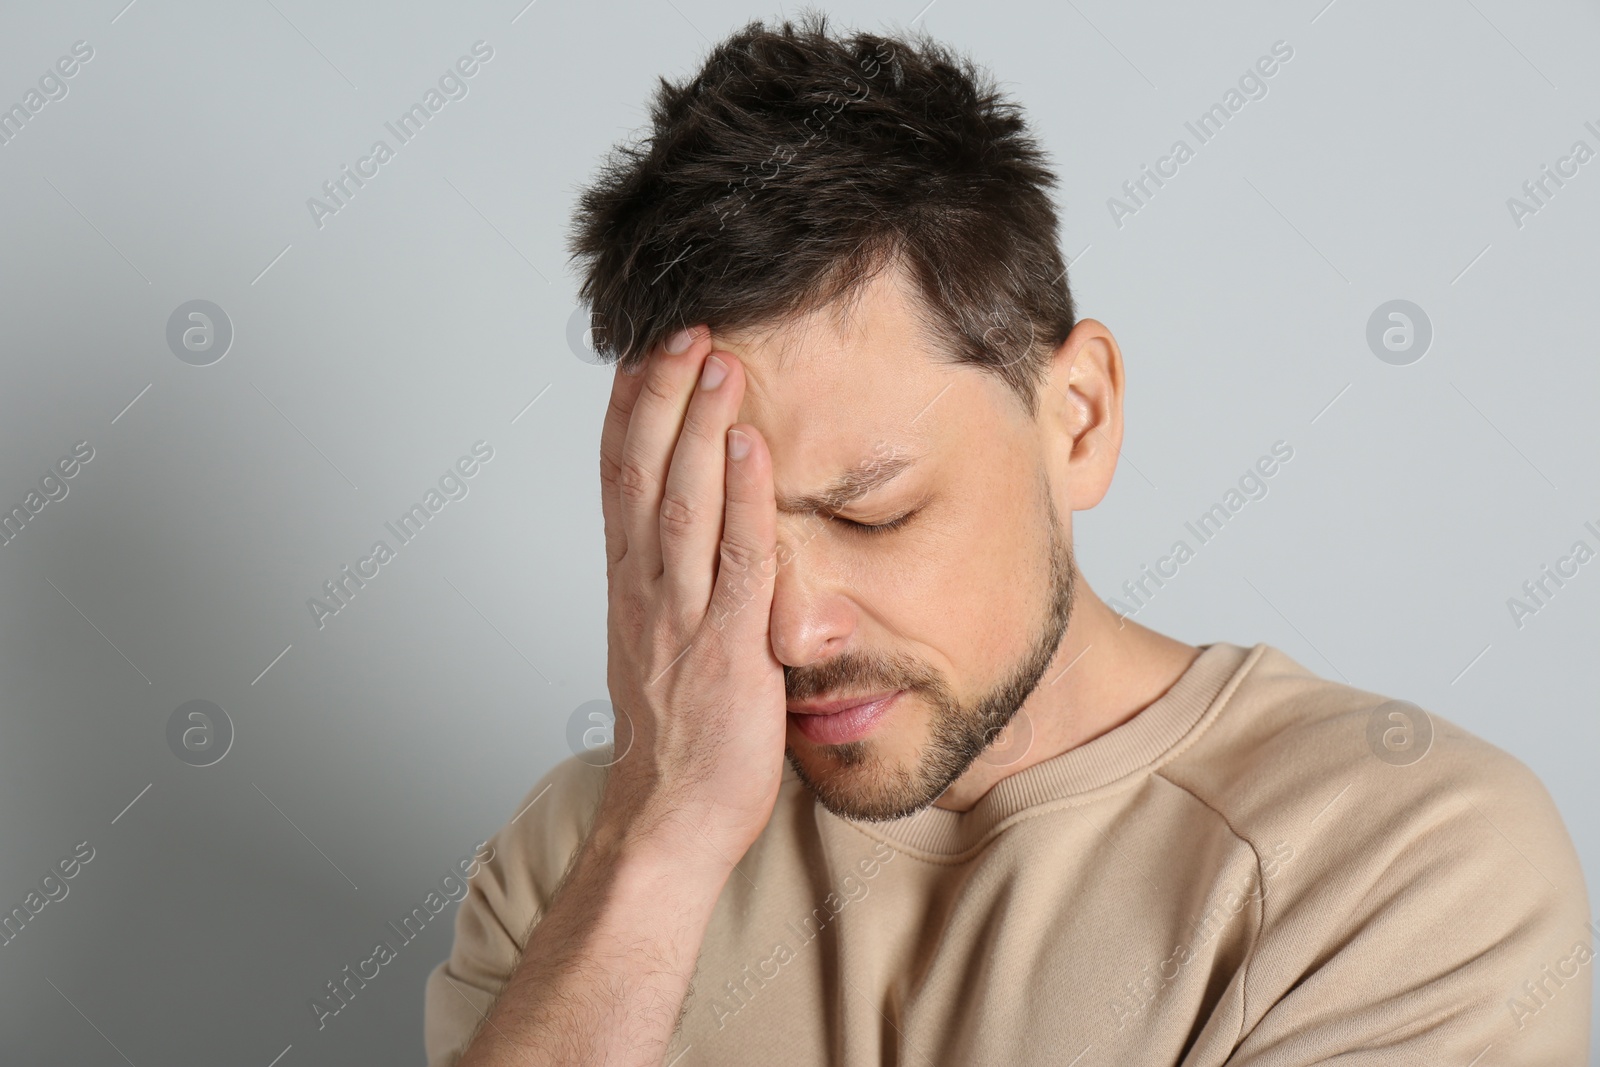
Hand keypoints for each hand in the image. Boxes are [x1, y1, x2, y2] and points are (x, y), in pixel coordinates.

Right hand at [595, 326, 784, 876]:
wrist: (670, 819)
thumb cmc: (677, 737)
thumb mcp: (661, 642)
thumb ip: (674, 583)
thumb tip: (696, 533)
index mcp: (630, 583)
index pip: (617, 475)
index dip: (632, 408)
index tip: (647, 349)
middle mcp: (645, 587)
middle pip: (640, 470)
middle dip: (662, 394)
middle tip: (684, 326)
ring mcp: (682, 615)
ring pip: (680, 501)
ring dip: (698, 425)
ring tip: (717, 358)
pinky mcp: (728, 646)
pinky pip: (737, 560)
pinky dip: (744, 499)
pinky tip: (753, 447)